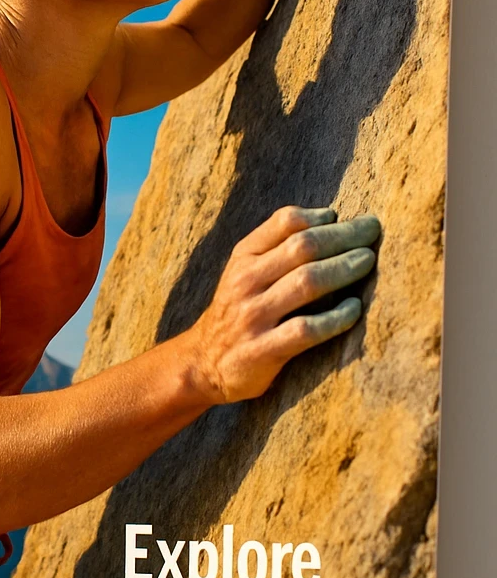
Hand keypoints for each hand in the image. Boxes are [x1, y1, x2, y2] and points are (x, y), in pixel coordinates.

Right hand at [186, 206, 379, 405]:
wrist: (204, 361)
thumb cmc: (238, 309)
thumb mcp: (244, 270)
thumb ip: (276, 244)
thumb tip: (329, 217)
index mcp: (243, 257)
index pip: (284, 222)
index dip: (319, 216)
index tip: (345, 218)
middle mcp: (245, 281)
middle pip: (303, 248)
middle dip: (344, 236)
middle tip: (372, 230)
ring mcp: (253, 316)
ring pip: (307, 283)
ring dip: (344, 269)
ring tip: (368, 261)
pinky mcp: (263, 350)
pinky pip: (307, 329)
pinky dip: (336, 317)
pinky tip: (354, 308)